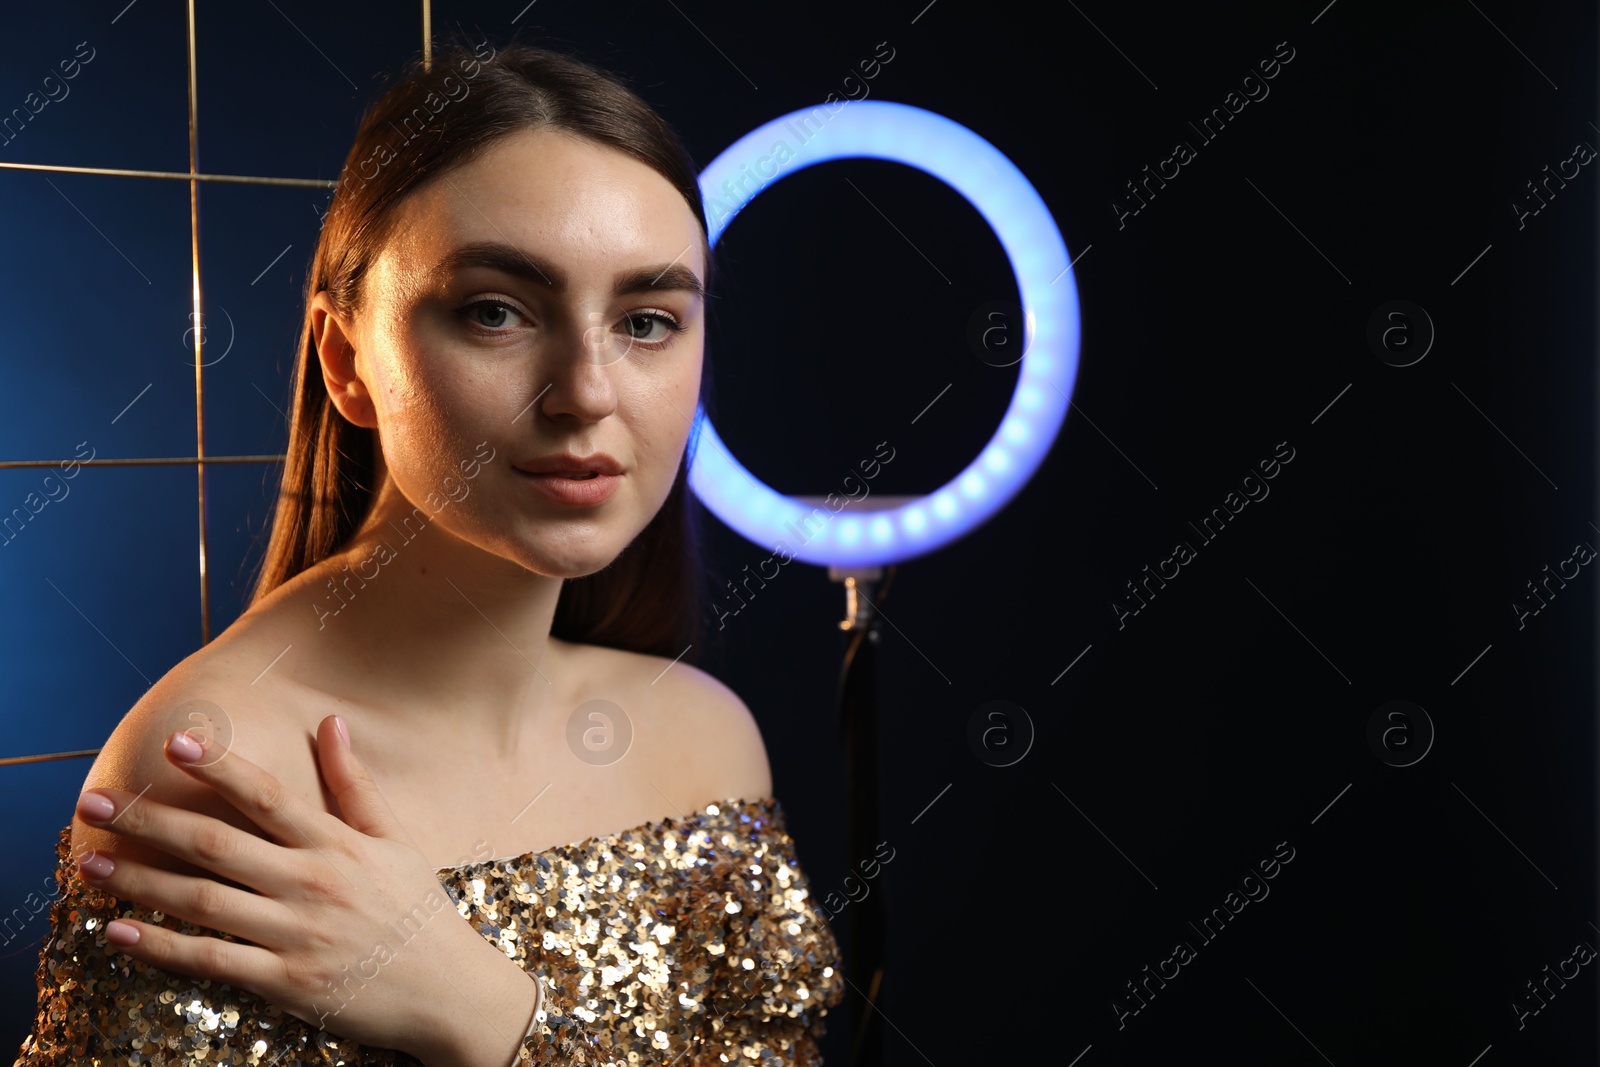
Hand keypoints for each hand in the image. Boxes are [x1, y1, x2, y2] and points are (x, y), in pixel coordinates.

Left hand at [73, 715, 537, 1064]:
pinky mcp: (284, 983)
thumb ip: (356, 784)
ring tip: (88, 862)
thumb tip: (331, 722)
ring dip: (139, 880)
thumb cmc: (419, 910)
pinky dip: (160, 946)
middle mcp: (311, 884)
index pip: (268, 796)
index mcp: (337, 845)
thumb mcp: (395, 840)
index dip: (219, 767)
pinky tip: (118, 929)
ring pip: (201, 901)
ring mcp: (295, 935)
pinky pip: (210, 961)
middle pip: (216, 845)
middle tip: (95, 801)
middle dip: (150, 820)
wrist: (448, 990)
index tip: (175, 743)